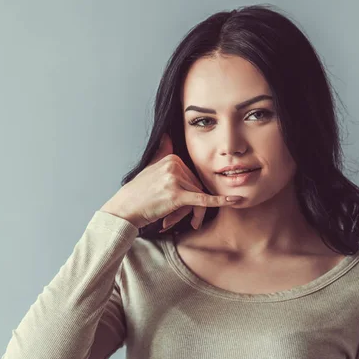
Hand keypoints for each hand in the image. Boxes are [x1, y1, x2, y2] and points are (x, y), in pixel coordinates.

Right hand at [100, 133, 242, 229]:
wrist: (125, 208)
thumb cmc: (138, 193)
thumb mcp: (149, 167)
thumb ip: (162, 151)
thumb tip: (166, 134)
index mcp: (171, 158)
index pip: (193, 176)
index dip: (193, 193)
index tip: (188, 207)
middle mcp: (173, 165)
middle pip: (198, 185)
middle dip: (196, 205)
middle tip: (191, 221)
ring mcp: (175, 179)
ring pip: (199, 196)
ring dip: (196, 213)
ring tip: (189, 224)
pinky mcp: (176, 194)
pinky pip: (202, 199)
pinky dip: (218, 201)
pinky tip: (232, 201)